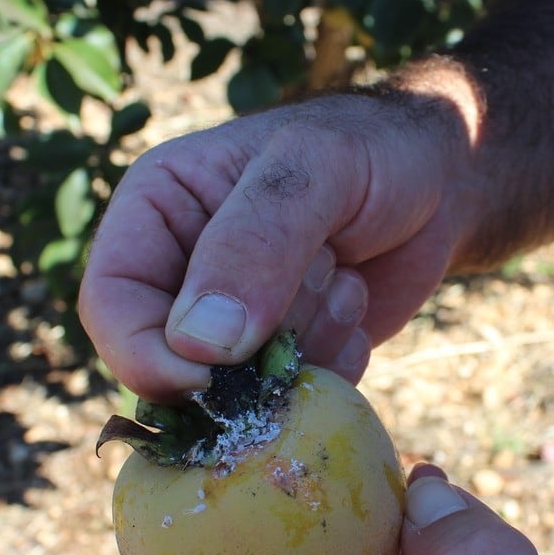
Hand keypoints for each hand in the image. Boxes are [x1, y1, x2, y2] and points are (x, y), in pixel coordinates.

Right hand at [79, 94, 467, 401]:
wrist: (441, 180)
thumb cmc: (373, 151)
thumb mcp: (316, 170)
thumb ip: (256, 242)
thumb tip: (199, 345)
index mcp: (158, 212)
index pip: (111, 305)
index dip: (145, 354)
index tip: (209, 376)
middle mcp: (183, 273)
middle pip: (173, 363)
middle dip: (252, 344)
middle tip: (322, 271)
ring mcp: (235, 324)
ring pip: (237, 392)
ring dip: (303, 347)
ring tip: (343, 275)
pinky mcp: (285, 358)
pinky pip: (288, 403)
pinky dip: (331, 370)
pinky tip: (355, 302)